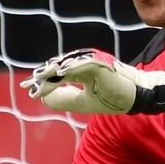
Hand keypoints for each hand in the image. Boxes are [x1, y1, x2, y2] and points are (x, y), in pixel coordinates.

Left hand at [22, 48, 164, 113]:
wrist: (136, 97)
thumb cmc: (112, 98)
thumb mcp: (83, 102)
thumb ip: (65, 99)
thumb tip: (43, 96)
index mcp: (80, 70)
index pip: (58, 73)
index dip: (43, 80)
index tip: (28, 88)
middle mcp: (85, 63)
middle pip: (59, 67)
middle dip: (43, 76)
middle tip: (28, 84)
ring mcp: (93, 61)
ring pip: (69, 65)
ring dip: (53, 72)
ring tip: (40, 80)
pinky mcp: (102, 63)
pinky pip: (84, 64)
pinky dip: (71, 68)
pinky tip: (60, 73)